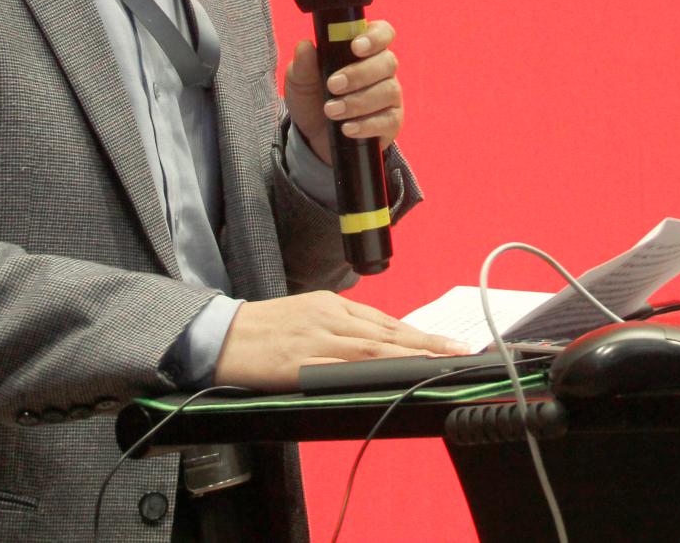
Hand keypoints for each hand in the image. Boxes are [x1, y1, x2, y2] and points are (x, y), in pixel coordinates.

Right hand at [213, 291, 464, 391]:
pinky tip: (395, 374)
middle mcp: (330, 316)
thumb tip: (374, 345)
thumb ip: (338, 328)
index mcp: (331, 304)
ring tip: (441, 363)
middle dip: (427, 343)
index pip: (385, 321)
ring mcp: (317, 337)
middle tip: (461, 351)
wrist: (218, 336)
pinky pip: (345, 364)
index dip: (419, 333)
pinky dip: (376, 368)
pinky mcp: (302, 359)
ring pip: (375, 346)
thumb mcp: (305, 316)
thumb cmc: (261, 331)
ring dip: (412, 355)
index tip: (448, 343)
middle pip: (388, 331)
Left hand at [282, 19, 402, 164]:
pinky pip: (390, 120)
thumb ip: (303, 64)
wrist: (313, 136)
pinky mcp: (392, 122)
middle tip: (332, 85)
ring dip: (358, 101)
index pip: (383, 32)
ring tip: (331, 111)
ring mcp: (390, 96)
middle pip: (387, 62)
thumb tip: (305, 46)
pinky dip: (367, 124)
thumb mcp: (300, 80)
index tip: (355, 47)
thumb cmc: (312, 98)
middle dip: (359, 74)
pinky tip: (347, 128)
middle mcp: (382, 69)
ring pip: (389, 91)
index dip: (375, 37)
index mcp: (364, 49)